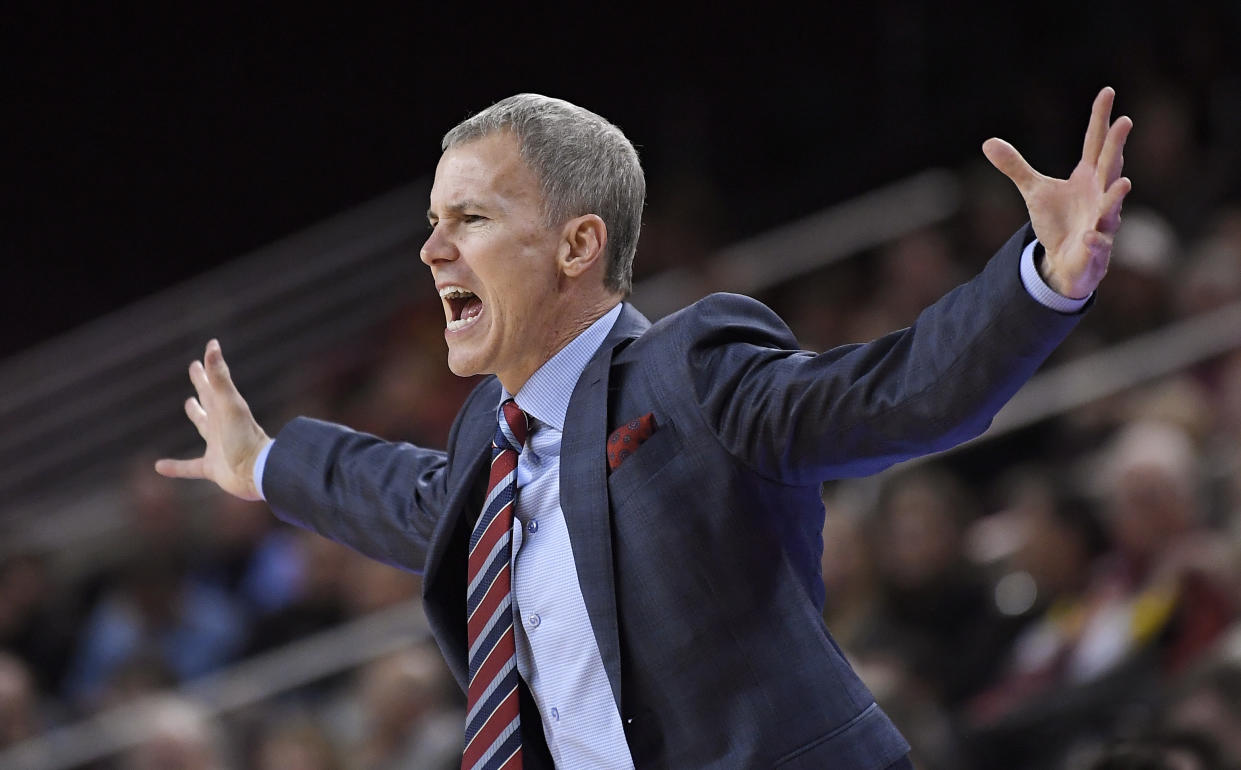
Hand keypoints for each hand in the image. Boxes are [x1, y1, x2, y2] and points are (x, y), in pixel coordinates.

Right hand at [154, 339, 269, 500]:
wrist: (258, 471)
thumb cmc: (245, 437)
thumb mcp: (229, 404)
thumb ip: (219, 377)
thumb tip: (212, 345)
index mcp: (224, 408)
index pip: (212, 384)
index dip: (205, 370)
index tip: (199, 358)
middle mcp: (222, 424)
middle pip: (209, 399)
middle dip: (203, 385)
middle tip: (195, 370)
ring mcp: (219, 445)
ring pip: (204, 426)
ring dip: (197, 415)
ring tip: (189, 405)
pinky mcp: (213, 468)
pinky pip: (190, 467)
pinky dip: (175, 467)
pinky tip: (159, 466)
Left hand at [983, 87, 1132, 298]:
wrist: (1065, 260)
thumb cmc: (1059, 221)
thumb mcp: (1034, 191)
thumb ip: (1016, 167)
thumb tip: (988, 142)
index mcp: (1088, 176)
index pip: (1095, 142)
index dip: (1100, 118)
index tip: (1108, 91)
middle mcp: (1100, 193)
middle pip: (1109, 166)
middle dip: (1117, 146)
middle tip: (1125, 121)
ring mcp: (1101, 220)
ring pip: (1112, 206)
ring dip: (1116, 195)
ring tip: (1124, 183)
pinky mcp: (1095, 247)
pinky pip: (1097, 243)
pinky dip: (1094, 240)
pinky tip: (1087, 236)